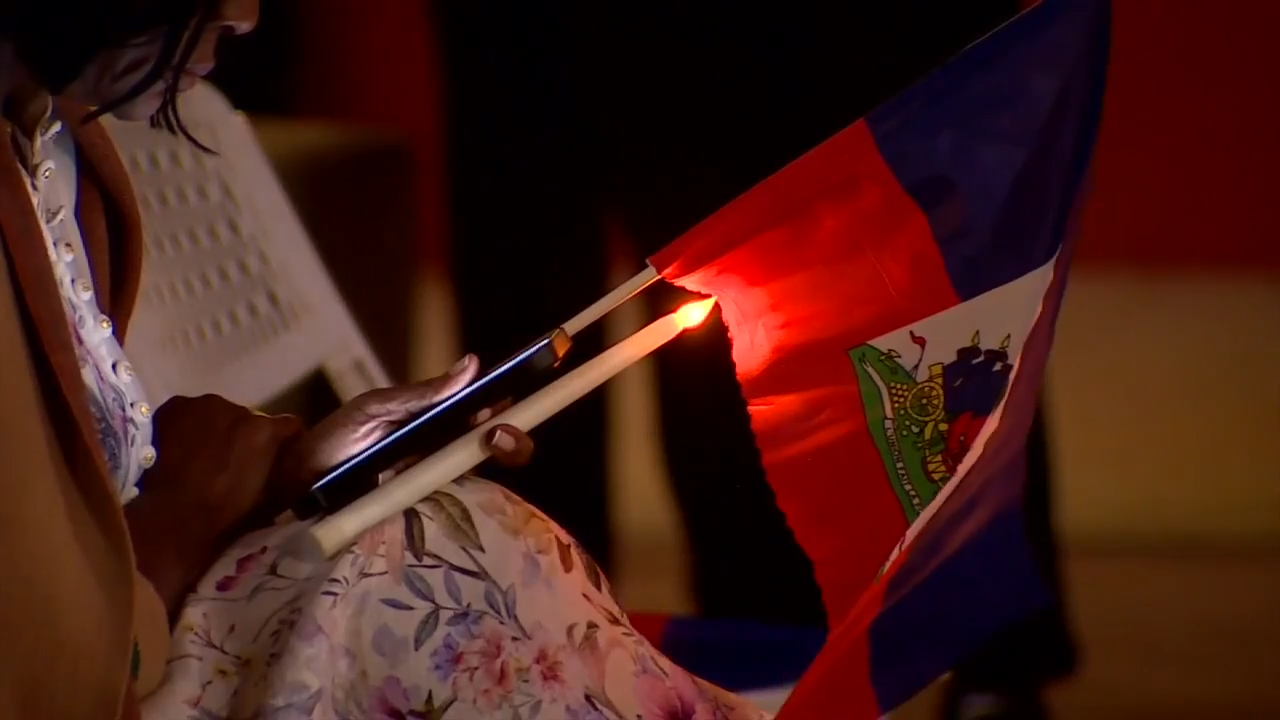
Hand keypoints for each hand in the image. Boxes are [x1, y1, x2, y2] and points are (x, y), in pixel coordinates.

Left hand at [124, 394, 303, 614]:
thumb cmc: (221, 514)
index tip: (281, 457)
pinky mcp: (173, 406)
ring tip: (202, 455)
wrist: (166, 516)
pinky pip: (190, 414)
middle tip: (234, 461)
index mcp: (264, 431)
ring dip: (217, 429)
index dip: (288, 442)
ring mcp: (201, 404)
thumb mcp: (266, 498)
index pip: (290, 426)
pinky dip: (189, 427)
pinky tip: (179, 449)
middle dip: (245, 436)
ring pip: (218, 414)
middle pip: (250, 419)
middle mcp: (236, 409)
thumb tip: (299, 466)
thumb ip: (285, 475)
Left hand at [271, 355, 534, 504]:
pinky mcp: (420, 510)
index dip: (511, 408)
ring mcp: (434, 481)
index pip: (488, 413)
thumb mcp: (377, 407)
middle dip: (514, 439)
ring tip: (486, 449)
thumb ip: (423, 393)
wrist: (298, 481)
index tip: (514, 403)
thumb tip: (472, 364)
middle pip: (499, 447)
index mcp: (438, 420)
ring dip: (497, 461)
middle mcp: (443, 450)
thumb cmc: (337, 438)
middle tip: (499, 434)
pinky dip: (469, 503)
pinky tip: (462, 488)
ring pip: (483, 475)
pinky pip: (455, 508)